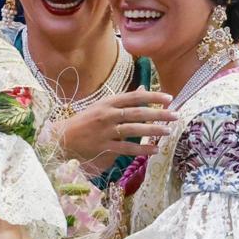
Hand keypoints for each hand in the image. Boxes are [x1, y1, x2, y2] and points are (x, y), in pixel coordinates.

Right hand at [56, 88, 177, 174]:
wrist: (62, 138)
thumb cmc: (84, 121)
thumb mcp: (102, 106)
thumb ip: (124, 100)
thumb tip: (143, 89)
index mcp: (108, 103)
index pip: (134, 97)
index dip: (153, 96)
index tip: (170, 98)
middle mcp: (108, 115)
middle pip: (137, 112)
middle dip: (158, 113)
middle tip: (175, 115)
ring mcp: (106, 131)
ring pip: (134, 129)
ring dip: (153, 130)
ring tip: (168, 131)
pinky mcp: (104, 147)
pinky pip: (126, 148)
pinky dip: (141, 149)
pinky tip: (154, 150)